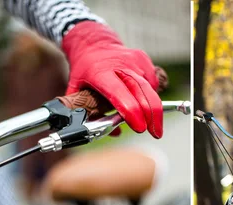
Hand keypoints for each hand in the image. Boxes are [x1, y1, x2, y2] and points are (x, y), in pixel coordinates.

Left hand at [62, 21, 162, 138]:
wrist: (93, 42)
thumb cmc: (85, 69)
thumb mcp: (76, 89)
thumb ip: (86, 114)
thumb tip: (112, 133)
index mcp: (100, 74)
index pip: (119, 94)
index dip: (131, 111)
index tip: (140, 128)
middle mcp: (120, 65)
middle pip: (142, 92)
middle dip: (152, 115)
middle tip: (156, 133)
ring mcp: (134, 61)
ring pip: (150, 89)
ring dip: (153, 108)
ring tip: (150, 121)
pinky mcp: (144, 60)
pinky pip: (152, 83)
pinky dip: (151, 95)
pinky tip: (143, 99)